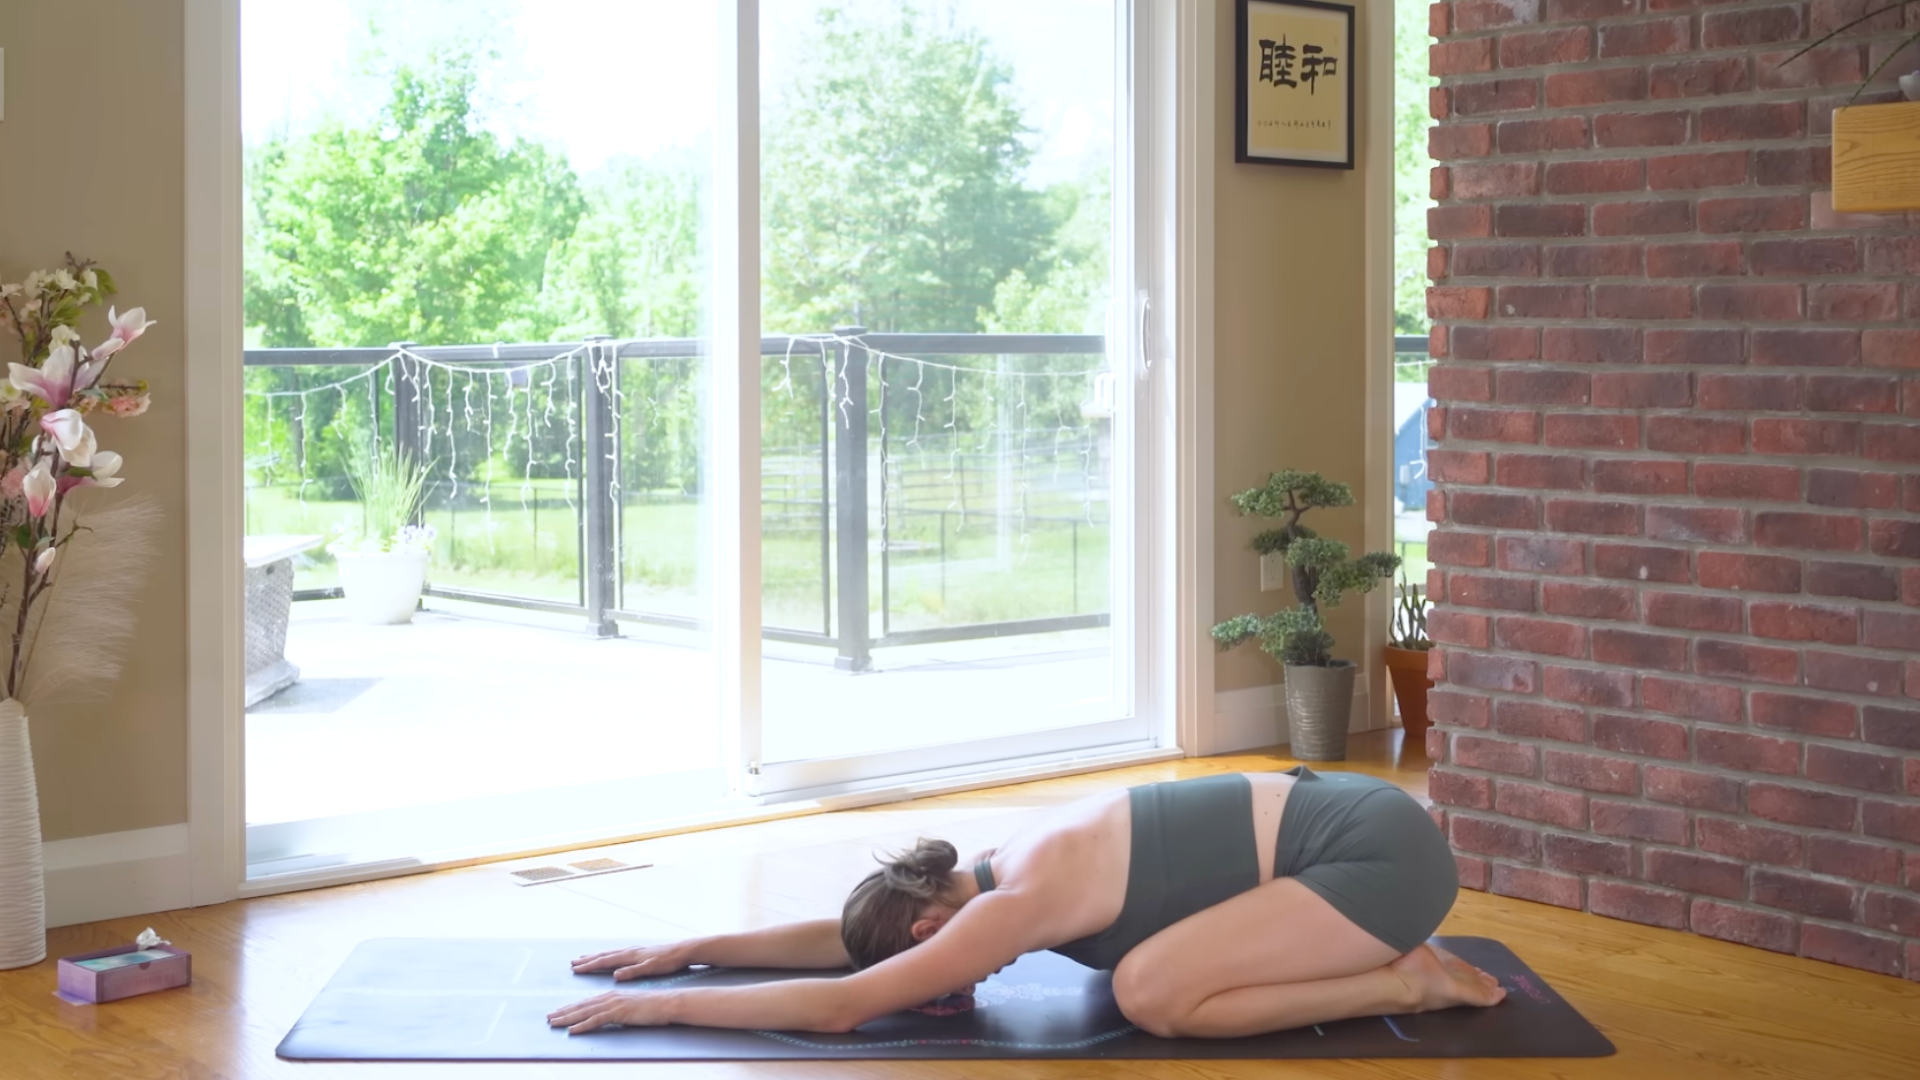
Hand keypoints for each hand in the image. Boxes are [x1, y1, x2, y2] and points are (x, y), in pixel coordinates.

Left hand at [547, 989, 674, 1033]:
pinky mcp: (618, 1012)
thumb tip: (608, 1015)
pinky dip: (583, 1026)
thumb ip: (618, 1010)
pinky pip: (596, 1020)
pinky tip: (572, 1031)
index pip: (587, 1002)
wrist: (667, 1003)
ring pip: (585, 1012)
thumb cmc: (653, 1006)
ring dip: (567, 1018)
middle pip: (582, 1005)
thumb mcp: (631, 1007)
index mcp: (612, 995)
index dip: (571, 1007)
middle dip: (564, 1012)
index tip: (558, 1011)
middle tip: (549, 1017)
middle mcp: (609, 996)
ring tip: (554, 1023)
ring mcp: (613, 1004)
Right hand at [570, 942, 694, 981]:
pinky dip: (607, 956)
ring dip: (596, 957)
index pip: (605, 961)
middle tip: (573, 963)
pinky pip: (617, 954)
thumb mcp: (651, 968)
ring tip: (585, 959)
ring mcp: (633, 951)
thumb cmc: (668, 961)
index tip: (576, 968)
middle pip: (604, 956)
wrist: (682, 950)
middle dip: (588, 960)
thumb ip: (632, 972)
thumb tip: (615, 975)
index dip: (590, 966)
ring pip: (610, 953)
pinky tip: (608, 958)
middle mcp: (629, 951)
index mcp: (630, 956)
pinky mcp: (639, 953)